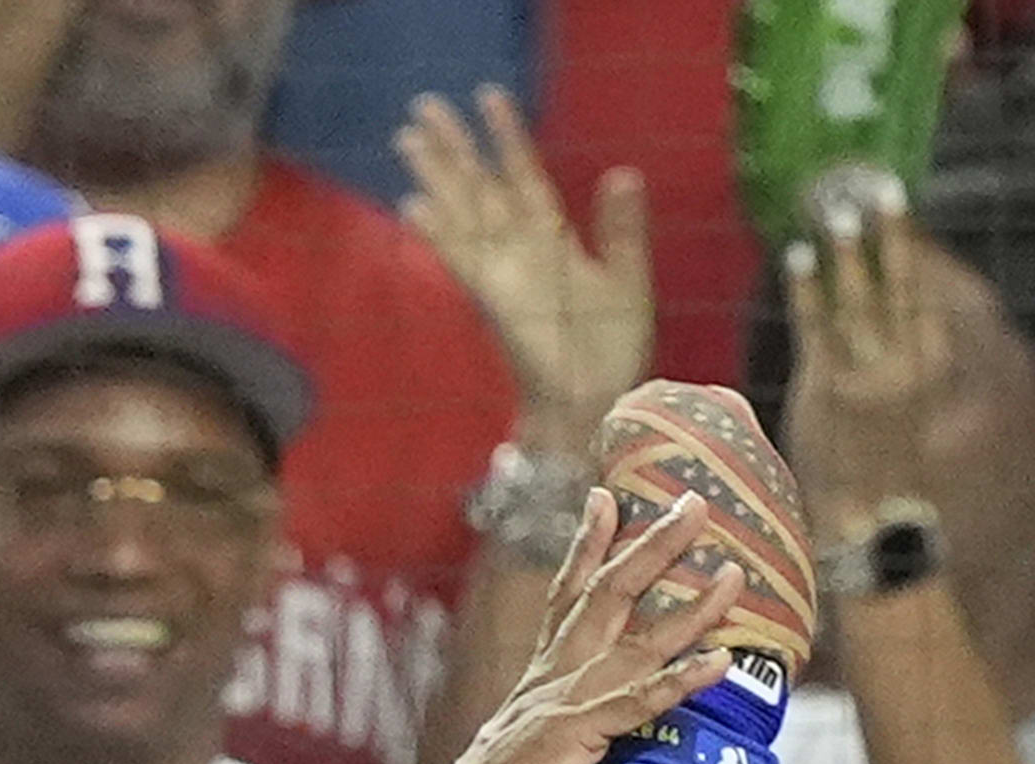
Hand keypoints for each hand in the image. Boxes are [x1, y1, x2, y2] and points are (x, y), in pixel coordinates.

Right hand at [398, 85, 654, 444]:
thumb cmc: (611, 343)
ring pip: (462, 212)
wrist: (599, 396)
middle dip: (455, 146)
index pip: (523, 175)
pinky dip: (438, 234)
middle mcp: (519, 247)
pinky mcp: (494, 299)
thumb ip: (620, 226)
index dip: (507, 137)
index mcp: (550, 236)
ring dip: (436, 177)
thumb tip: (625, 171)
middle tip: (425, 103)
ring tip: (408, 138)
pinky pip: (461, 260)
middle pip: (480, 185)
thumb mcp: (626, 275)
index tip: (489, 96)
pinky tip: (414, 206)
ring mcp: (502, 271)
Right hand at [407, 488, 745, 763]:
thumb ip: (590, 753)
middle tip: (691, 502)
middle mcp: (551, 680)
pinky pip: (636, 703)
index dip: (588, 547)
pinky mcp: (569, 738)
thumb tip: (630, 753)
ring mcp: (560, 704)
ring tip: (733, 571)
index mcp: (542, 682)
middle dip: (651, 545)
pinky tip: (719, 660)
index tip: (607, 498)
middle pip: (606, 595)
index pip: (568, 600)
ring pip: (632, 637)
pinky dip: (680, 681)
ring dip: (689, 602)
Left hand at [779, 190, 958, 530]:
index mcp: (934, 376)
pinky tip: (799, 258)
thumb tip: (928, 337)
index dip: (921, 257)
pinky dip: (807, 292)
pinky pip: (815, 330)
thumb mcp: (925, 426)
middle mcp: (904, 371)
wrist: (872, 531)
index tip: (911, 219)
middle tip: (883, 191)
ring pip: (858, 303)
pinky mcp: (824, 391)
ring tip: (839, 216)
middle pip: (900, 291)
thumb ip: (921, 376)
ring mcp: (864, 378)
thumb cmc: (896, 482)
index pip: (931, 302)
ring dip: (848, 256)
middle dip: (893, 240)